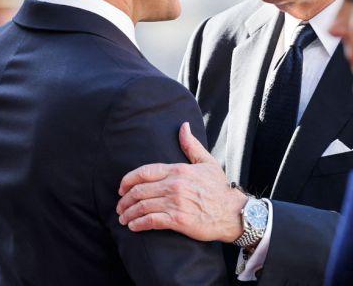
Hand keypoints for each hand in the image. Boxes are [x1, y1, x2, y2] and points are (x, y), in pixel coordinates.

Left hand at [116, 122, 247, 241]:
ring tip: (123, 218)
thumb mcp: (207, 162)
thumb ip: (191, 145)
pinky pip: (151, 221)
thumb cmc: (220, 188)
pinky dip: (138, 224)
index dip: (128, 180)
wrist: (233, 212)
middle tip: (120, 206)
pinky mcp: (178, 220)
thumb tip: (183, 126)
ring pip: (142, 206)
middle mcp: (174, 185)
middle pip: (139, 190)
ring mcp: (175, 202)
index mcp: (178, 170)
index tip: (122, 188)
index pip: (145, 172)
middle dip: (125, 199)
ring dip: (128, 213)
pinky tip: (133, 226)